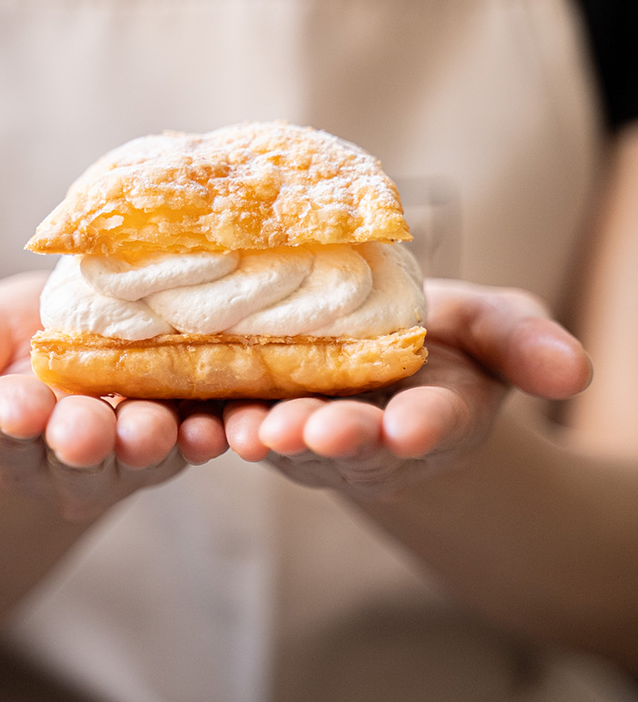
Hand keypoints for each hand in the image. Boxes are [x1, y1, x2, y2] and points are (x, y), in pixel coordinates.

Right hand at [0, 273, 227, 520]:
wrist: (72, 321)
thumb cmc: (5, 340)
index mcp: (12, 438)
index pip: (7, 435)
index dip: (11, 420)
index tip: (14, 406)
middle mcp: (75, 458)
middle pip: (80, 459)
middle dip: (82, 441)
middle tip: (82, 428)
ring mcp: (134, 447)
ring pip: (142, 453)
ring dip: (149, 441)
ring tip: (150, 427)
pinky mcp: (185, 426)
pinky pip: (198, 435)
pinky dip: (206, 434)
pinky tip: (212, 426)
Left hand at [224, 279, 591, 500]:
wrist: (383, 352)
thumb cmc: (444, 338)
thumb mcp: (494, 329)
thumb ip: (525, 346)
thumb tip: (577, 370)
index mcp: (432, 411)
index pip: (433, 422)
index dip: (424, 425)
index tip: (413, 427)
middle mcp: (370, 430)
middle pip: (353, 439)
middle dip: (338, 437)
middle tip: (319, 432)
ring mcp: (313, 425)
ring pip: (291, 437)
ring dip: (270, 436)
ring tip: (250, 431)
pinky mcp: (265, 410)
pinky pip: (240, 419)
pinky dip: (217, 423)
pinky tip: (192, 418)